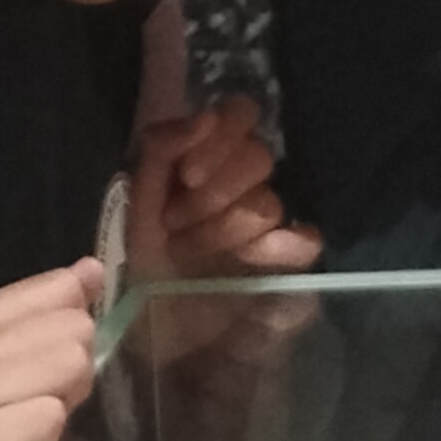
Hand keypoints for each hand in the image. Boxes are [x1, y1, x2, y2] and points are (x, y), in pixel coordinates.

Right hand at [0, 260, 105, 440]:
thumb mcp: (25, 369)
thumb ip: (57, 317)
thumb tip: (92, 268)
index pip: (51, 291)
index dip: (74, 328)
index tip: (55, 367)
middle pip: (68, 328)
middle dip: (75, 370)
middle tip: (44, 408)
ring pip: (64, 364)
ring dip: (66, 402)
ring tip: (37, 430)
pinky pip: (50, 414)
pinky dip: (52, 437)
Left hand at [128, 98, 320, 282]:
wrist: (150, 325)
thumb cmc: (141, 262)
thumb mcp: (136, 203)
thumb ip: (161, 151)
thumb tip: (203, 118)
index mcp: (209, 158)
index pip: (240, 115)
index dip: (219, 140)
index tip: (188, 176)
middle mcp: (243, 183)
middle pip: (258, 157)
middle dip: (212, 194)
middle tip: (175, 223)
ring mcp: (268, 222)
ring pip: (268, 204)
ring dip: (222, 230)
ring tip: (186, 253)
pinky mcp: (287, 263)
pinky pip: (304, 242)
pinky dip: (275, 251)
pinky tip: (244, 264)